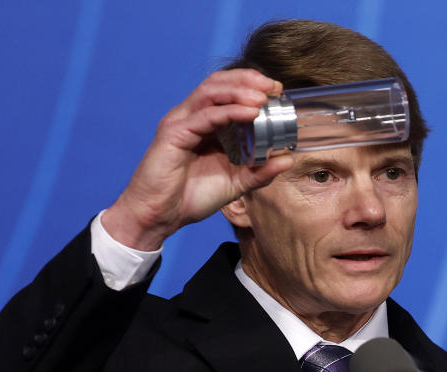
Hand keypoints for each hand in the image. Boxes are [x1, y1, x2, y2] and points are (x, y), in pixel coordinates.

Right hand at [103, 69, 293, 249]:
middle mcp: (192, 117)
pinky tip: (250, 113)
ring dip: (240, 90)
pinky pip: (205, 115)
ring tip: (263, 96)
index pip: (228, 91)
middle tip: (273, 87)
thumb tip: (287, 159)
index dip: (252, 85)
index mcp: (206, 124)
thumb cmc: (190, 198)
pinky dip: (229, 111)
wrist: (159, 217)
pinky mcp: (173, 133)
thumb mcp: (235, 184)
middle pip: (219, 83)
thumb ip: (260, 172)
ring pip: (211, 92)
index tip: (278, 91)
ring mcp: (181, 122)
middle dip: (248, 80)